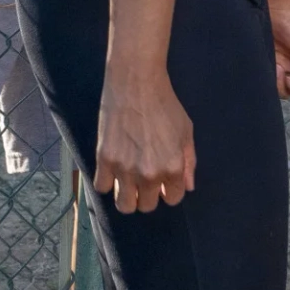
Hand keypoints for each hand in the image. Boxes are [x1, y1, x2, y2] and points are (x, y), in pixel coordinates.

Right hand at [93, 70, 194, 213]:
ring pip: (124, 205)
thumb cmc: (165, 104)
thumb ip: (189, 162)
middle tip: (145, 178)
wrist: (137, 83)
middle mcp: (149, 173)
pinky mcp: (104, 159)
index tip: (164, 180)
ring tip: (128, 180)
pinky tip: (112, 168)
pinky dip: (106, 181)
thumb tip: (187, 187)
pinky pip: (101, 187)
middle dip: (148, 194)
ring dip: (127, 196)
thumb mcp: (186, 131)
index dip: (169, 190)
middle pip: (147, 206)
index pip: (172, 199)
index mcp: (172, 167)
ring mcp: (125, 169)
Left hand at [268, 0, 289, 103]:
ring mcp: (274, 64)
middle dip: (286, 85)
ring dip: (275, 82)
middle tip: (281, 70)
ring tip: (274, 66)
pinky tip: (268, 65)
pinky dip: (266, 77)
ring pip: (276, 87)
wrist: (272, 5)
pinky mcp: (260, 60)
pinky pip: (264, 78)